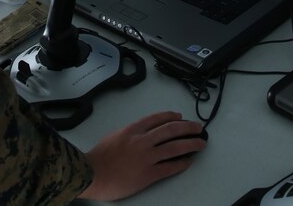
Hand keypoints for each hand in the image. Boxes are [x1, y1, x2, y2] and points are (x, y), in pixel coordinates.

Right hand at [80, 111, 206, 201]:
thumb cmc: (99, 157)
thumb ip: (131, 133)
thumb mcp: (115, 135)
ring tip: (200, 143)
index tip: (180, 117)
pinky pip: (170, 167)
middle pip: (171, 130)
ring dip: (191, 144)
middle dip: (188, 128)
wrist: (91, 173)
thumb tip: (145, 133)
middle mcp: (142, 141)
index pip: (158, 118)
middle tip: (198, 128)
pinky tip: (188, 161)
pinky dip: (181, 163)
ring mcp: (147, 157)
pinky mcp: (148, 174)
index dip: (172, 117)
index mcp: (133, 129)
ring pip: (175, 147)